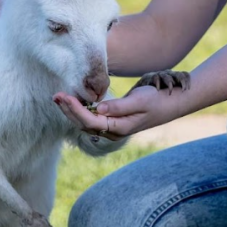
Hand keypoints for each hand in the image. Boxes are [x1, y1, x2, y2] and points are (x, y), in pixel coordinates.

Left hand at [53, 85, 182, 139]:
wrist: (170, 104)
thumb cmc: (156, 100)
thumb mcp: (140, 100)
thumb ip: (119, 106)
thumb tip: (98, 109)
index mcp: (119, 128)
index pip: (90, 121)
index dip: (75, 109)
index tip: (64, 96)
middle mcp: (113, 131)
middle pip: (84, 124)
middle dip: (68, 110)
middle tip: (55, 95)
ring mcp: (112, 127)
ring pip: (86, 122)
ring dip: (72, 110)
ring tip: (60, 97)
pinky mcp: (113, 120)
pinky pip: (92, 118)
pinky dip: (81, 109)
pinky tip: (74, 101)